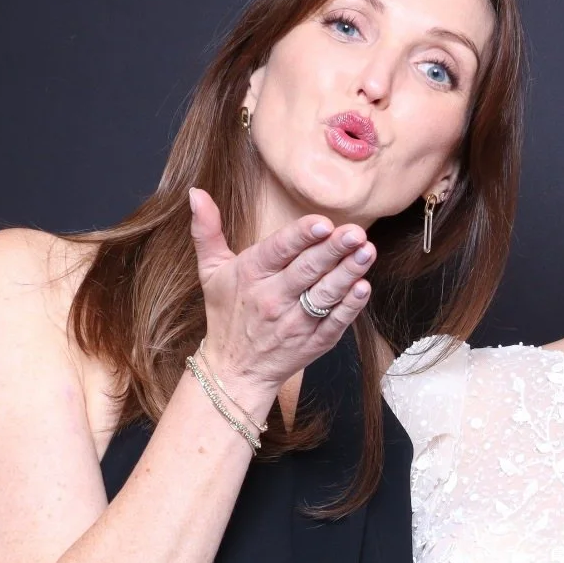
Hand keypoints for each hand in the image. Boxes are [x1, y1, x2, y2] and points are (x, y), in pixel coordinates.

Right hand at [188, 188, 376, 394]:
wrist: (233, 370)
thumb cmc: (226, 313)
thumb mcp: (211, 271)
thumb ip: (206, 231)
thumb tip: (196, 193)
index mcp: (250, 275)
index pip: (278, 251)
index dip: (301, 236)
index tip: (323, 223)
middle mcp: (272, 299)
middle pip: (307, 270)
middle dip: (333, 250)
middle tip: (356, 232)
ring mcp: (295, 322)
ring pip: (325, 294)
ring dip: (348, 273)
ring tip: (367, 252)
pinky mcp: (314, 342)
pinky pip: (335, 322)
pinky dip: (350, 307)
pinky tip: (363, 288)